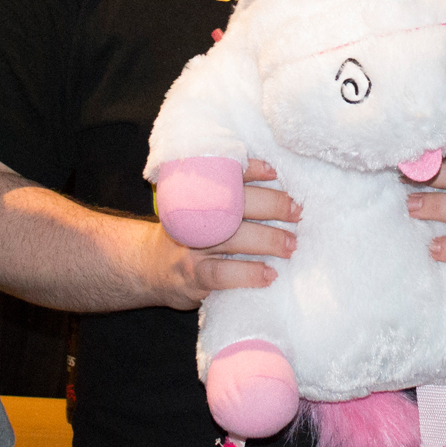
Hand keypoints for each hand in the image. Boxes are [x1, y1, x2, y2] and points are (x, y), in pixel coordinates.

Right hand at [153, 159, 300, 309]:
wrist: (148, 267)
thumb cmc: (187, 235)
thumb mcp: (199, 209)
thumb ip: (226, 196)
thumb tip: (273, 177)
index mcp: (199, 195)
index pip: (225, 174)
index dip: (251, 169)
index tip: (275, 172)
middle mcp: (196, 217)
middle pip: (235, 203)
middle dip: (271, 205)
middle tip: (297, 212)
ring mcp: (194, 247)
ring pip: (233, 238)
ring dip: (267, 240)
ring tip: (290, 245)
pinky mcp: (194, 277)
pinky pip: (222, 273)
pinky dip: (248, 273)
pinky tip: (269, 275)